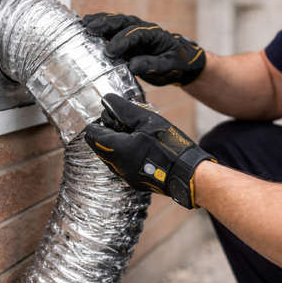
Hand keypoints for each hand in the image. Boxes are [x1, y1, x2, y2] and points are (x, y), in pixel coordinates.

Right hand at [83, 12, 205, 86]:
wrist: (180, 63)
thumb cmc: (175, 64)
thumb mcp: (169, 67)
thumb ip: (152, 65)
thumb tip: (133, 66)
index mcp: (154, 34)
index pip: (136, 33)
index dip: (122, 40)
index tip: (110, 51)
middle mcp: (141, 29)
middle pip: (123, 21)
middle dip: (106, 24)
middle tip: (90, 29)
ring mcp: (132, 33)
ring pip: (115, 23)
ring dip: (99, 22)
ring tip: (83, 24)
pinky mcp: (125, 40)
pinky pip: (111, 32)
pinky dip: (99, 30)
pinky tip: (85, 31)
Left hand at [84, 94, 214, 208]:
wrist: (187, 172)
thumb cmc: (169, 145)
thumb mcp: (147, 121)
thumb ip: (123, 110)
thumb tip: (107, 100)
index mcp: (118, 150)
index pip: (94, 136)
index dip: (96, 125)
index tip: (104, 117)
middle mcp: (117, 166)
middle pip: (99, 148)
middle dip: (102, 135)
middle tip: (113, 123)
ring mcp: (126, 176)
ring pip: (109, 159)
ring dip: (112, 146)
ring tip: (126, 134)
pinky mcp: (135, 182)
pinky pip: (120, 167)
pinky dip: (121, 156)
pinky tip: (135, 148)